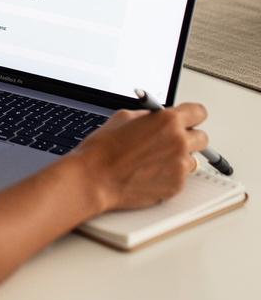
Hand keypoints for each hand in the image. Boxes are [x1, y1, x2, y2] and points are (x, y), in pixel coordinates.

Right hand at [74, 101, 208, 212]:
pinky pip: (182, 177)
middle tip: (173, 140)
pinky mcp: (176, 186)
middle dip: (189, 138)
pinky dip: (171, 174)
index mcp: (168, 121)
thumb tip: (160, 118)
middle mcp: (179, 142)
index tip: (189, 118)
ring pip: (193, 160)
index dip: (192, 115)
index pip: (199, 112)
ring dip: (180, 158)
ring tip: (156, 160)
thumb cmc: (105, 148)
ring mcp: (179, 167)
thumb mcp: (126, 117)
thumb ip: (151, 117)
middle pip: (202, 138)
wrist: (96, 177)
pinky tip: (151, 172)